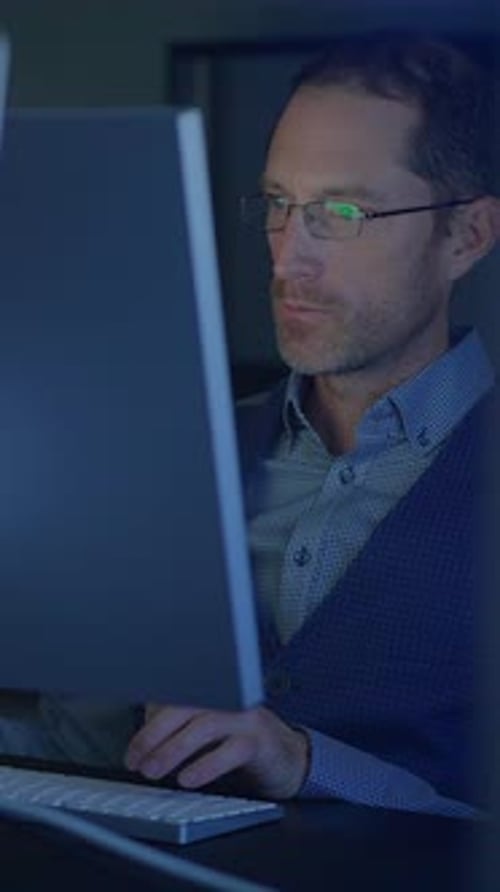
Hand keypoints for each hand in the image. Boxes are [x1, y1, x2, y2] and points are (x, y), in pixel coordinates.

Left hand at [124, 704, 309, 799]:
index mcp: (212, 692)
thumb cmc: (242, 745)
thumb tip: (143, 744)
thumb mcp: (209, 736)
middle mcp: (228, 698)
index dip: (147, 723)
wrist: (291, 757)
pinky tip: (188, 778)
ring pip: (205, 725)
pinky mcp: (262, 741)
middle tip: (136, 761)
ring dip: (173, 749)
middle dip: (154, 734)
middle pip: (185, 706)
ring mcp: (245, 717)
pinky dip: (206, 765)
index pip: (173, 698)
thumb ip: (181, 729)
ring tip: (153, 771)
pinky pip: (231, 749)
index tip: (132, 751)